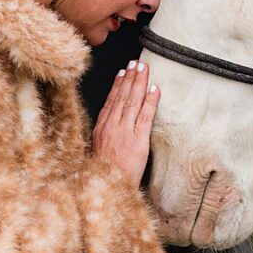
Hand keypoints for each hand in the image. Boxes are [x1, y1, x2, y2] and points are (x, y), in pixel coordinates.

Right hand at [92, 61, 160, 185]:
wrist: (106, 190)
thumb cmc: (103, 175)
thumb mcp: (96, 152)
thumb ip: (102, 136)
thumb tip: (108, 125)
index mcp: (100, 130)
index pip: (110, 102)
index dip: (117, 86)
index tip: (122, 72)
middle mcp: (111, 127)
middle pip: (121, 97)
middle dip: (129, 78)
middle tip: (136, 63)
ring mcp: (124, 133)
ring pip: (132, 102)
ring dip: (139, 83)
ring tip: (144, 69)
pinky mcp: (137, 141)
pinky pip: (145, 117)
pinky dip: (150, 101)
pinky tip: (155, 89)